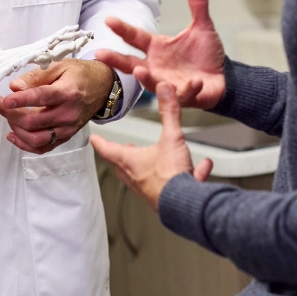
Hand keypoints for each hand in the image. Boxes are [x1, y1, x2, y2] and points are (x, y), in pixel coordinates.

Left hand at [0, 58, 111, 153]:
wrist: (102, 87)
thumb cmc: (79, 74)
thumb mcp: (59, 65)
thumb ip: (35, 76)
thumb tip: (14, 87)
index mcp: (68, 92)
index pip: (41, 98)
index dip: (20, 100)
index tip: (3, 100)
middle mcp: (68, 113)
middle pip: (34, 121)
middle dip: (10, 114)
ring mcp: (68, 128)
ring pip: (36, 139)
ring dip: (16, 130)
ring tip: (8, 116)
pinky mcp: (66, 137)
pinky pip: (43, 147)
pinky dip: (25, 145)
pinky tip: (13, 134)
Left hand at [92, 83, 212, 210]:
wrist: (185, 205)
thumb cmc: (171, 176)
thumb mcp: (171, 138)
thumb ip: (169, 112)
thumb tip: (164, 90)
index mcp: (130, 162)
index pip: (108, 150)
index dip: (101, 142)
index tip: (94, 139)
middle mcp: (137, 177)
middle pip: (123, 166)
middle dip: (123, 156)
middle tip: (122, 151)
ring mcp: (150, 190)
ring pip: (145, 177)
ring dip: (150, 166)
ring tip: (157, 158)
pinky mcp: (167, 199)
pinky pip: (174, 184)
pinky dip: (187, 174)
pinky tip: (202, 168)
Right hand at [97, 0, 226, 109]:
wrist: (222, 77)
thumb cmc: (205, 54)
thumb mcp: (202, 26)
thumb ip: (197, 3)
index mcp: (156, 48)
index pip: (135, 37)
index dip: (122, 29)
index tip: (108, 20)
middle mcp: (156, 66)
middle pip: (130, 63)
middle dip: (116, 60)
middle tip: (100, 53)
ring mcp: (167, 82)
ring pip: (151, 82)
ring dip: (145, 77)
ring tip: (139, 70)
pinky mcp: (183, 96)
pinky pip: (182, 94)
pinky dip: (187, 89)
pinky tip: (194, 82)